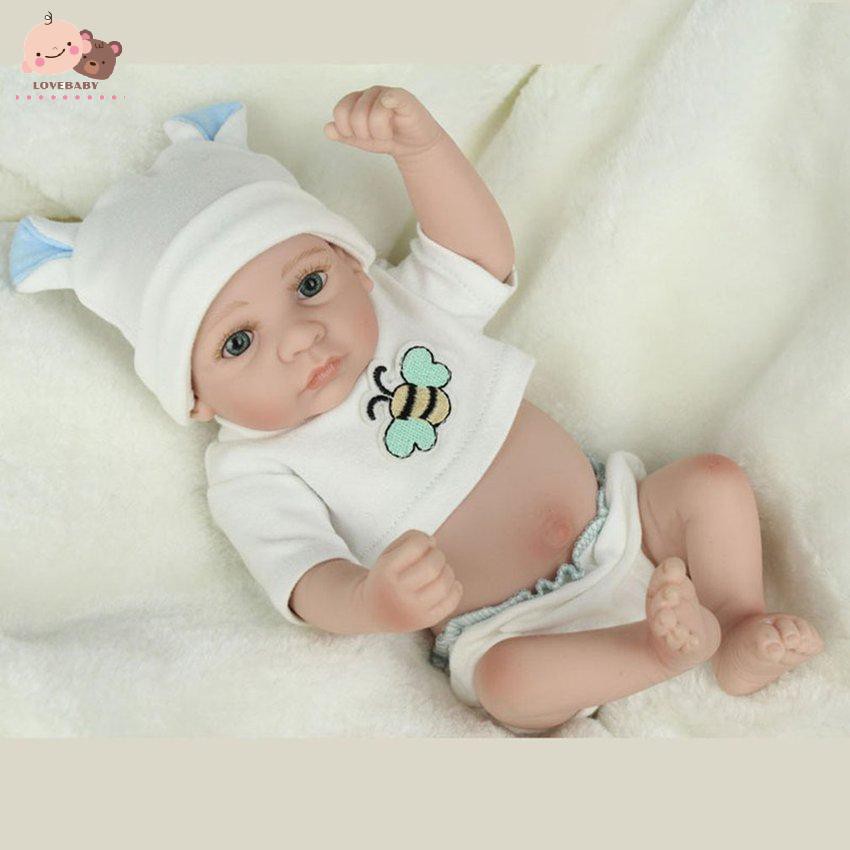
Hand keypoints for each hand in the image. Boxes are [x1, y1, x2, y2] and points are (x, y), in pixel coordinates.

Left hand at [323, 85, 444, 161]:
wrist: (413, 145)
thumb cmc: (388, 138)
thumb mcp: (361, 140)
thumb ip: (343, 134)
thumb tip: (327, 128)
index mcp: (357, 100)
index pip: (340, 112)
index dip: (347, 130)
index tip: (360, 136)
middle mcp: (369, 93)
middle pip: (355, 116)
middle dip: (366, 135)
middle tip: (378, 135)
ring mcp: (386, 93)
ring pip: (373, 116)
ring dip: (381, 134)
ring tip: (388, 132)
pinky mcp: (403, 97)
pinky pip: (391, 97)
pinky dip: (389, 101)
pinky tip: (390, 106)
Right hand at [357, 529, 462, 632]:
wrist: (373, 612)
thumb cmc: (385, 578)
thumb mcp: (387, 553)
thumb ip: (409, 540)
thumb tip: (433, 543)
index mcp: (386, 570)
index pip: (416, 546)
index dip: (424, 539)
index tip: (423, 544)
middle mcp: (398, 591)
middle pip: (433, 565)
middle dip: (438, 555)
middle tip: (433, 557)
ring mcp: (413, 609)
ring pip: (444, 583)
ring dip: (447, 571)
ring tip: (440, 571)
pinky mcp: (425, 620)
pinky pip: (450, 602)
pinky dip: (455, 589)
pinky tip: (448, 584)